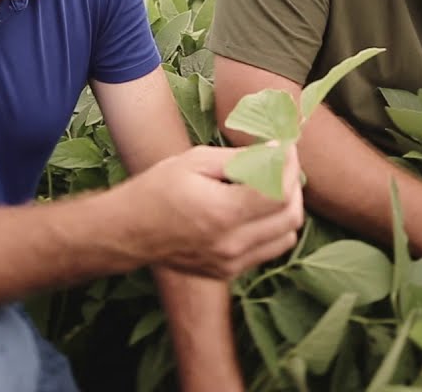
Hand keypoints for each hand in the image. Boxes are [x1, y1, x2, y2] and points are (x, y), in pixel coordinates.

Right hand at [122, 143, 304, 279]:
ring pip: (286, 236)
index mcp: (222, 213)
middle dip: (293, 185)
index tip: (286, 149)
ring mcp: (231, 263)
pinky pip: (268, 249)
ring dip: (286, 208)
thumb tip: (278, 152)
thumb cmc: (157, 189)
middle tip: (281, 165)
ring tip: (269, 186)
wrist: (128, 232)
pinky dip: (271, 227)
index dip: (290, 167)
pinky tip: (252, 208)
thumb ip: (241, 159)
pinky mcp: (229, 272)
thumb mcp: (196, 161)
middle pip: (290, 216)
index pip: (280, 193)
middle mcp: (231, 244)